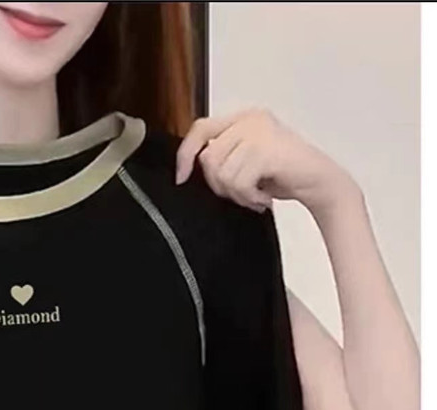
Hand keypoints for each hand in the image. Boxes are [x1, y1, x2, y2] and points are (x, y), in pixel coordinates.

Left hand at [175, 108, 355, 215]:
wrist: (321, 182)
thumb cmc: (284, 175)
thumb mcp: (246, 161)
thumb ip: (223, 156)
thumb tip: (190, 168)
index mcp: (243, 118)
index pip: (199, 129)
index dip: (185, 154)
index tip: (181, 177)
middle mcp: (250, 119)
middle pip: (208, 158)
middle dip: (220, 185)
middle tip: (243, 194)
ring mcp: (258, 132)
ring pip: (221, 173)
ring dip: (237, 194)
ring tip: (255, 195)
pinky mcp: (266, 149)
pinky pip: (238, 182)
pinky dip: (248, 197)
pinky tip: (263, 198)